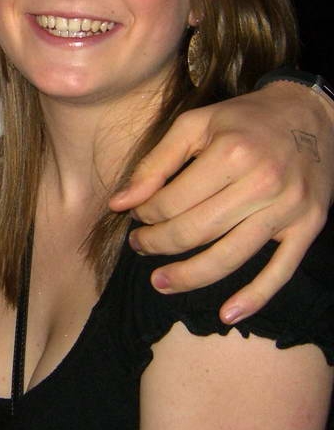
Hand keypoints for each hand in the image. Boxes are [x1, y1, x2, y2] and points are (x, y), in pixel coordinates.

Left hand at [109, 82, 333, 321]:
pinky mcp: (308, 227)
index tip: (137, 216)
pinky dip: (254, 298)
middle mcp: (262, 183)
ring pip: (229, 257)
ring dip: (189, 276)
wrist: (311, 115)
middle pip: (195, 232)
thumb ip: (155, 163)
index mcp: (231, 153)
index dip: (145, 214)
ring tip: (161, 282)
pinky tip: (226, 314)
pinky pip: (280, 271)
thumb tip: (119, 203)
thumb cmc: (245, 119)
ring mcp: (287, 209)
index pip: (172, 202)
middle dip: (158, 244)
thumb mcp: (196, 125)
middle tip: (140, 246)